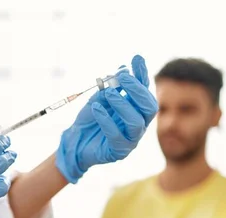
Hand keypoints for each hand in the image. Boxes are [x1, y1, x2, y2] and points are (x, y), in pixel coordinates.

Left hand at [56, 55, 157, 182]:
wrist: (76, 140)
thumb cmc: (90, 118)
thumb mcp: (99, 97)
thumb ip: (111, 86)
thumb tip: (124, 70)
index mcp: (137, 109)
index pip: (145, 90)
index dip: (142, 75)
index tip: (136, 59)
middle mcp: (139, 123)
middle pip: (150, 107)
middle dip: (137, 90)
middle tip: (122, 77)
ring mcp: (131, 139)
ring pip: (136, 122)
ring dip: (123, 104)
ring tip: (108, 93)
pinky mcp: (119, 151)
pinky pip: (117, 136)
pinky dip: (107, 120)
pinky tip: (97, 108)